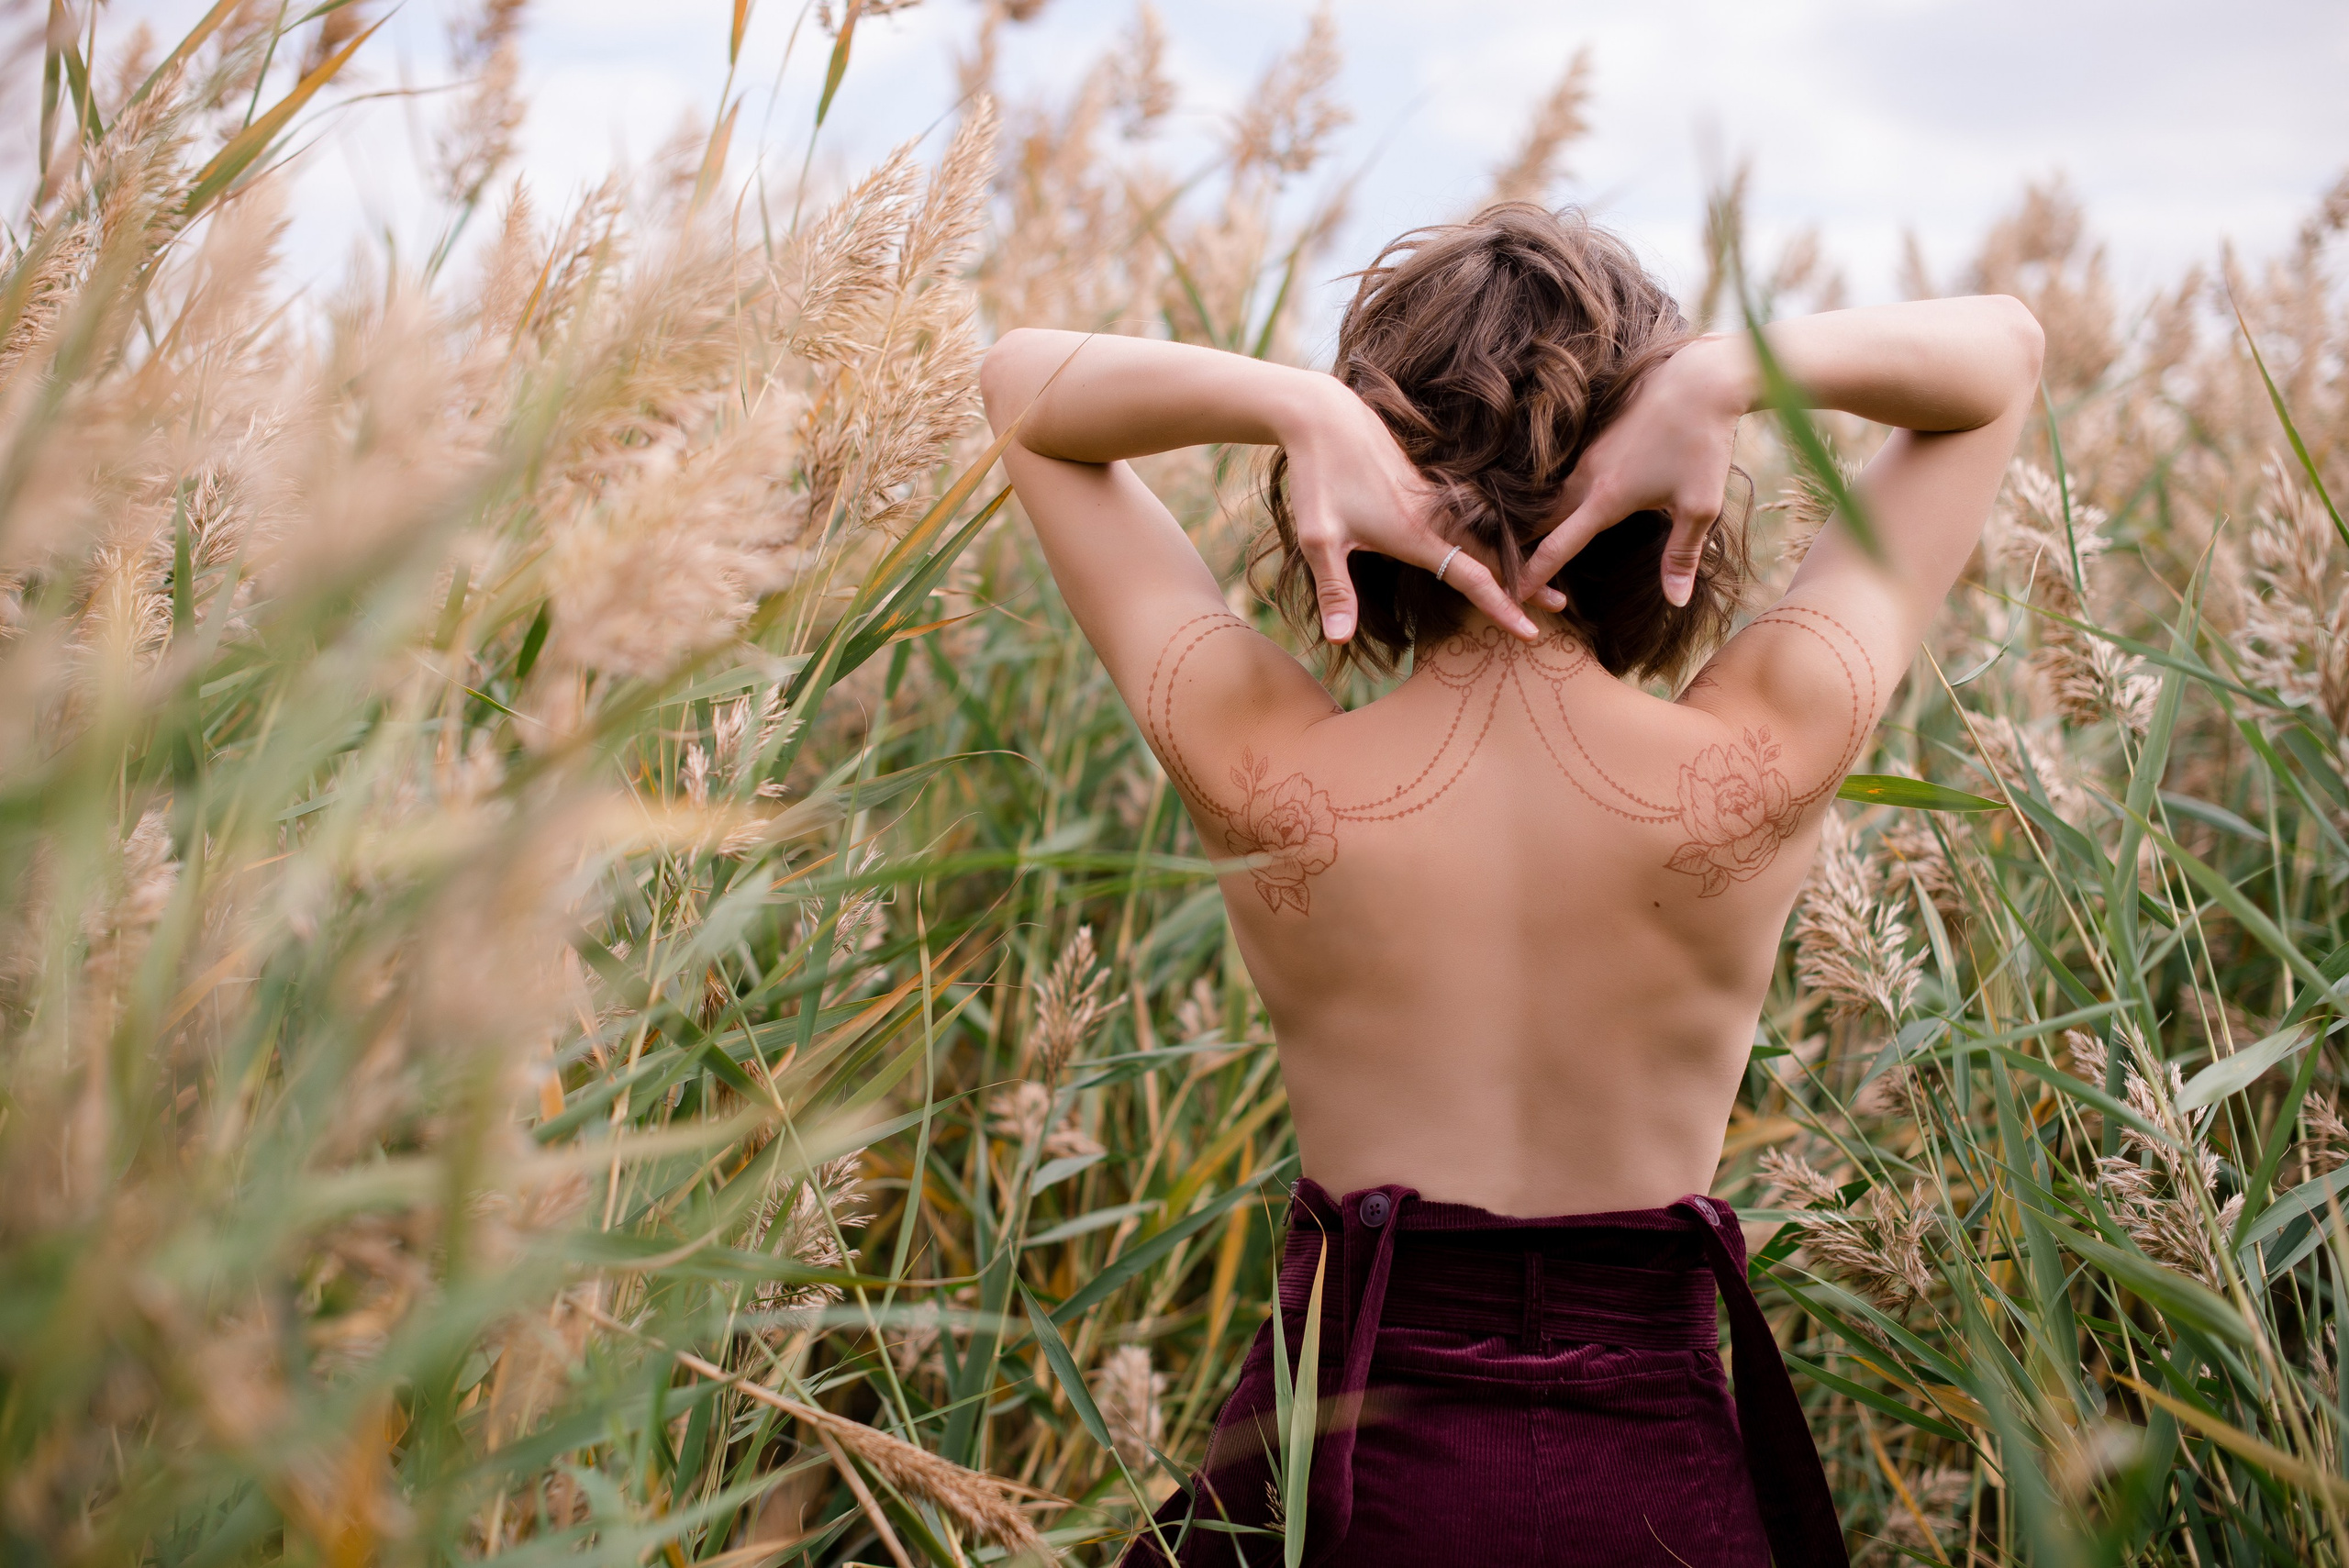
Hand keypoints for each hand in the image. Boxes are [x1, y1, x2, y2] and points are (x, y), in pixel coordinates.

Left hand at [1284, 381, 1538, 641]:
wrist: (1324, 416)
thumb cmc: (1318, 477)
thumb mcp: (1318, 538)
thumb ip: (1334, 590)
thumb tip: (1340, 639)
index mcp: (1417, 533)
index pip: (1473, 578)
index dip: (1502, 607)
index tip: (1530, 632)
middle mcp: (1434, 516)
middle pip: (1491, 555)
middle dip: (1527, 581)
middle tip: (1560, 606)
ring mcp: (1433, 498)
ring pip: (1482, 534)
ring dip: (1511, 556)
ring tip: (1539, 576)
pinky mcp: (1424, 486)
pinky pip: (1466, 516)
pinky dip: (1488, 533)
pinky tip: (1494, 540)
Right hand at [1519, 335, 1750, 608]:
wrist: (1699, 380)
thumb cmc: (1703, 445)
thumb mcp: (1700, 507)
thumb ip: (1681, 556)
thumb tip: (1675, 601)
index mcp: (1605, 499)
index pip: (1557, 545)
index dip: (1534, 574)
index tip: (1516, 594)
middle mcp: (1587, 476)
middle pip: (1543, 519)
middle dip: (1525, 547)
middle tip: (1512, 573)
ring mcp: (1588, 453)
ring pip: (1554, 495)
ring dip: (1542, 519)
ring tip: (1531, 542)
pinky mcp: (1596, 437)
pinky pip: (1568, 474)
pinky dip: (1559, 495)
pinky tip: (1565, 503)